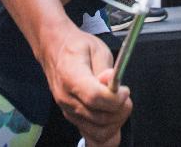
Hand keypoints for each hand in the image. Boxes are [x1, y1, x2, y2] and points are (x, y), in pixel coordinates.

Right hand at [41, 28, 131, 144]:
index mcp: (71, 77)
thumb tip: (113, 84)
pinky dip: (107, 129)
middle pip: (99, 118)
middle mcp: (66, 98)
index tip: (125, 90)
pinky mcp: (72, 117)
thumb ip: (105, 68)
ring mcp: (68, 111)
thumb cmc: (76, 47)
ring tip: (119, 103)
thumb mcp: (96, 47)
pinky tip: (112, 113)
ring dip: (115, 121)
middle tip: (125, 95)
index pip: (94, 97)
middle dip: (120, 109)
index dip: (114, 98)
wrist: (55, 50)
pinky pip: (92, 134)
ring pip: (98, 131)